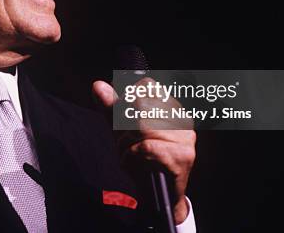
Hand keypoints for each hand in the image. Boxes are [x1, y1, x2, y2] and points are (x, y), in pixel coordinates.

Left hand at [92, 79, 195, 223]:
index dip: (128, 100)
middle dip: (125, 128)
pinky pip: (146, 146)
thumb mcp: (122, 131)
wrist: (158, 197)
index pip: (146, 86)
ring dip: (127, 144)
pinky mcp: (183, 155)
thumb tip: (98, 85)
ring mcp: (185, 137)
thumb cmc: (142, 160)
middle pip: (140, 106)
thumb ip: (112, 108)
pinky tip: (136, 163)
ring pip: (142, 126)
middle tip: (127, 143)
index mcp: (171, 108)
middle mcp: (182, 120)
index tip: (123, 119)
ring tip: (132, 155)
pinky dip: (132, 156)